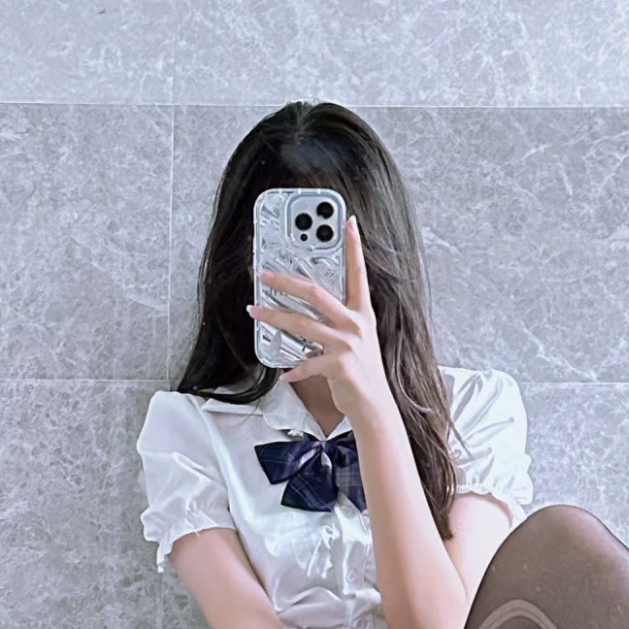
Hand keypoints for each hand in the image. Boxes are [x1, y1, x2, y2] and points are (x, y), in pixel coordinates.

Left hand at [246, 214, 395, 426]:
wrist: (374, 406)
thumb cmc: (362, 372)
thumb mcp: (356, 340)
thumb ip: (337, 322)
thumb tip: (307, 311)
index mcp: (362, 313)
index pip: (358, 273)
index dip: (354, 247)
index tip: (348, 223)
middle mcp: (356, 324)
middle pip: (315, 293)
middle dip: (285, 281)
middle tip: (264, 274)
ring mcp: (347, 344)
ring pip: (301, 323)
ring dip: (273, 316)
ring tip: (254, 310)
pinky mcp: (338, 365)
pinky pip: (305, 363)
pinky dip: (293, 369)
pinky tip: (285, 373)